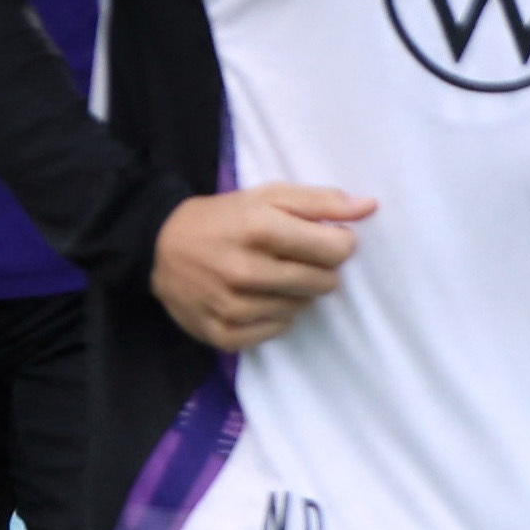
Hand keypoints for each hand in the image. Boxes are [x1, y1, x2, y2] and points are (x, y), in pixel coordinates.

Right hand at [148, 181, 369, 350]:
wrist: (159, 245)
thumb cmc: (224, 217)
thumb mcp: (269, 196)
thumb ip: (322, 201)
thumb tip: (370, 207)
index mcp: (259, 230)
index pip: (337, 250)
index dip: (339, 243)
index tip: (323, 238)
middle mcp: (245, 271)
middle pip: (324, 283)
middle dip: (318, 269)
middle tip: (293, 258)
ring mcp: (231, 307)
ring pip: (302, 309)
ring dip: (295, 293)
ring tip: (269, 276)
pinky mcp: (222, 334)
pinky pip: (276, 331)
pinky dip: (274, 317)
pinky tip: (256, 298)